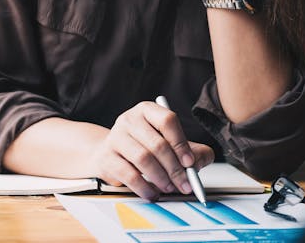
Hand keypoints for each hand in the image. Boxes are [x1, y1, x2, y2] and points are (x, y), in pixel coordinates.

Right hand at [90, 102, 214, 200]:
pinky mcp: (106, 157)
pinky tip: (153, 193)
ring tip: (170, 188)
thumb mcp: (170, 144)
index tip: (190, 163)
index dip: (181, 143)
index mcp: (147, 110)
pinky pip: (129, 175)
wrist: (110, 154)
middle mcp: (129, 119)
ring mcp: (115, 137)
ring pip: (143, 159)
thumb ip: (193, 151)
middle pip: (157, 144)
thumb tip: (197, 163)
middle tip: (185, 184)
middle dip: (175, 168)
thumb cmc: (144, 147)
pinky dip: (145, 188)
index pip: (167, 120)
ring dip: (161, 178)